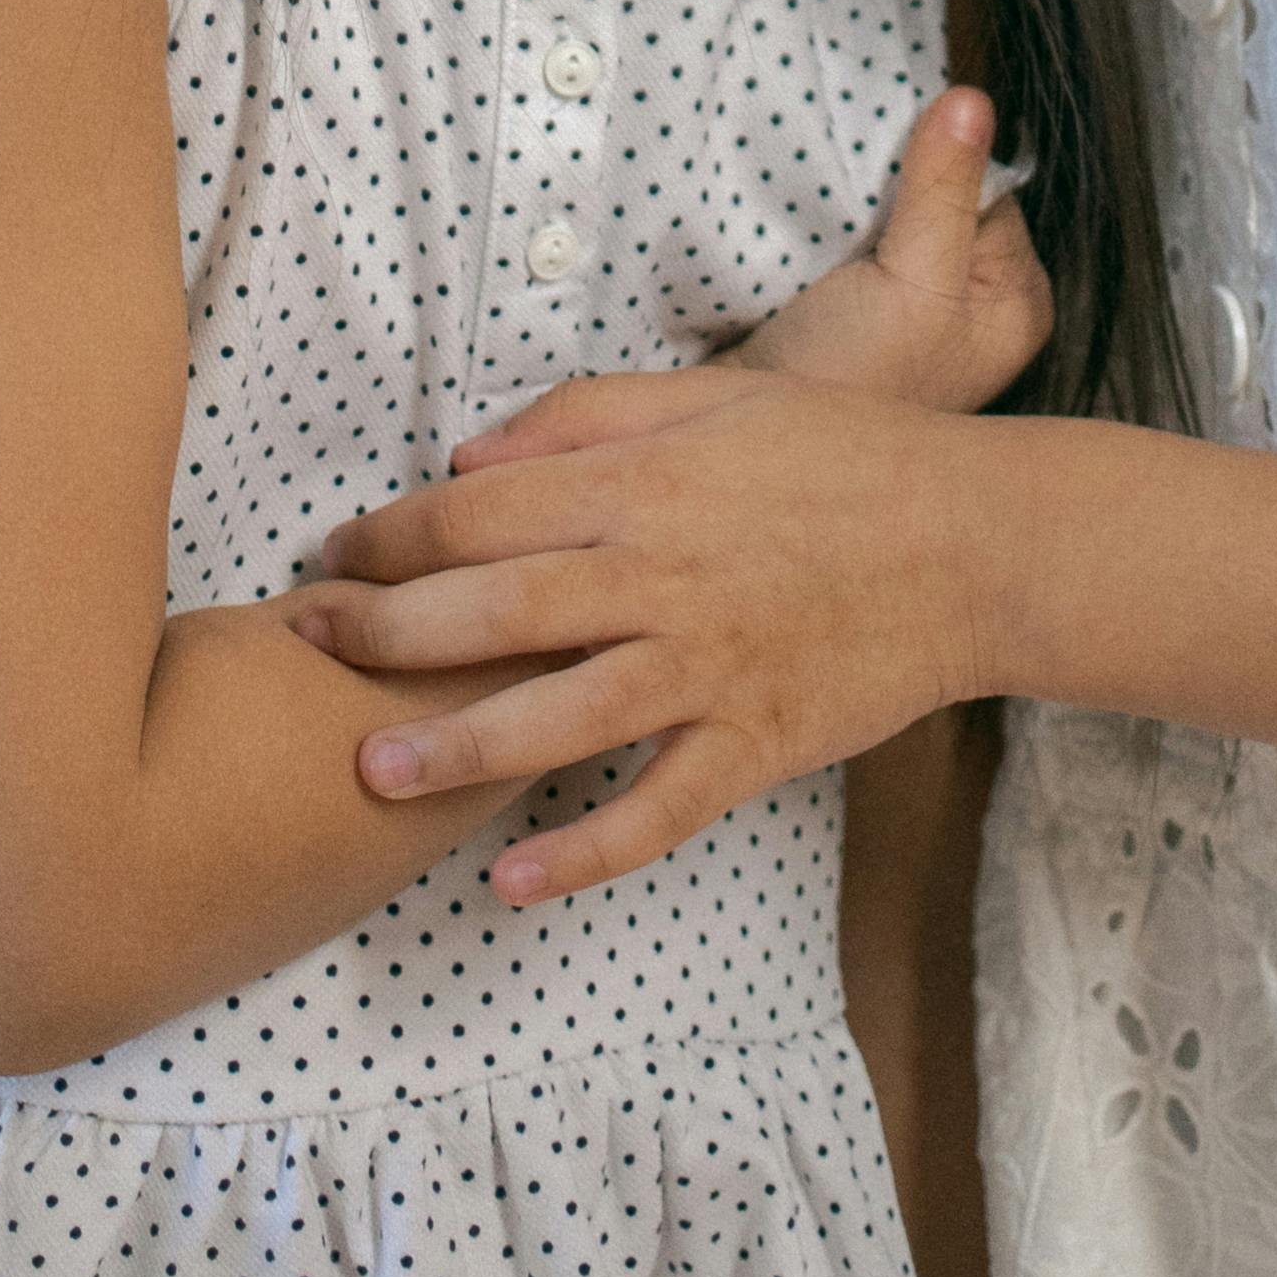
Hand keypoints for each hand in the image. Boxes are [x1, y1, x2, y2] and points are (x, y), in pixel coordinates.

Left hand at [287, 371, 996, 902]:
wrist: (975, 542)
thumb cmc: (844, 454)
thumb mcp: (717, 395)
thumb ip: (587, 413)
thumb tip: (469, 458)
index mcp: (644, 484)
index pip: (479, 512)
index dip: (390, 535)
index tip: (334, 556)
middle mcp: (661, 578)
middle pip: (492, 612)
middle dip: (383, 633)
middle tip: (301, 649)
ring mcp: (707, 671)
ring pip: (558, 720)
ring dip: (456, 750)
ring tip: (370, 772)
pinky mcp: (754, 745)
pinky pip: (656, 812)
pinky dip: (584, 851)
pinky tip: (511, 882)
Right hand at [739, 87, 1052, 411]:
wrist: (755, 441)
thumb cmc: (851, 380)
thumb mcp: (911, 282)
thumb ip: (943, 190)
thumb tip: (973, 98)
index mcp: (1014, 300)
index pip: (992, 184)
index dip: (941, 162)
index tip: (889, 172)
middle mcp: (975, 303)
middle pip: (941, 191)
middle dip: (896, 179)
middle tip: (850, 197)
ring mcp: (914, 307)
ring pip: (893, 209)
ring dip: (854, 200)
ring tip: (823, 218)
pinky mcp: (855, 306)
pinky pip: (852, 234)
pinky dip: (826, 223)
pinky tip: (803, 236)